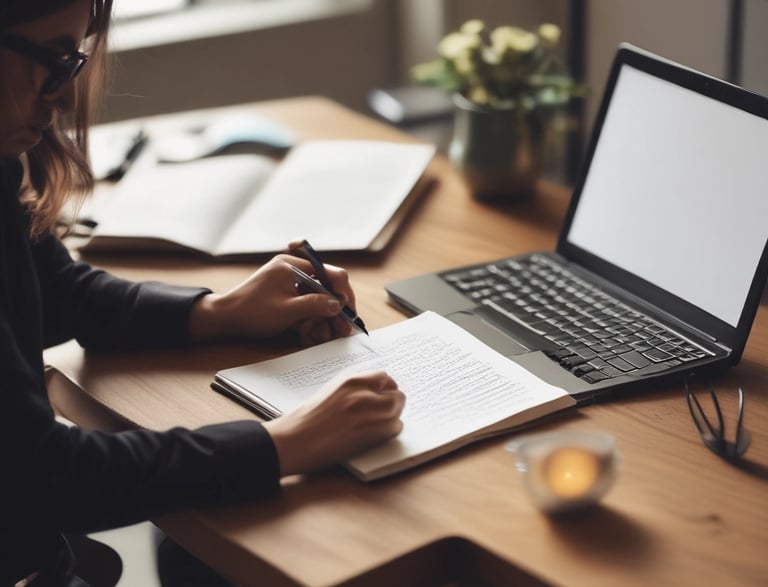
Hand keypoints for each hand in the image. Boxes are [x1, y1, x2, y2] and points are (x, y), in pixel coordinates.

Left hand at [189, 253, 357, 344]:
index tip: (349, 313)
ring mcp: (290, 284)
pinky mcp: (287, 296)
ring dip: (322, 320)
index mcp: (293, 266)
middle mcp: (294, 271)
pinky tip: (310, 336)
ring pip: (318, 300)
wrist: (224, 319)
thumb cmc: (251, 312)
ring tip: (324, 337)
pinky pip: (307, 306)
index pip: (330, 274)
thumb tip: (338, 304)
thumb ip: (315, 305)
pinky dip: (310, 321)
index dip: (343, 293)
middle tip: (342, 331)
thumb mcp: (286, 311)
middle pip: (326, 288)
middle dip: (334, 311)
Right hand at [263, 371, 405, 475]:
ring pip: (397, 412)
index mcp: (349, 380)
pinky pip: (394, 428)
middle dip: (393, 405)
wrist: (292, 440)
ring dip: (392, 419)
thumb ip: (352, 390)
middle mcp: (360, 392)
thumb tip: (375, 393)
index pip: (384, 378)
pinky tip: (377, 436)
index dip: (387, 389)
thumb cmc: (305, 420)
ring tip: (379, 427)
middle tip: (385, 415)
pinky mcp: (368, 431)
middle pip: (396, 394)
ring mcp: (365, 412)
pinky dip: (389, 433)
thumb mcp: (330, 392)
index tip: (385, 397)